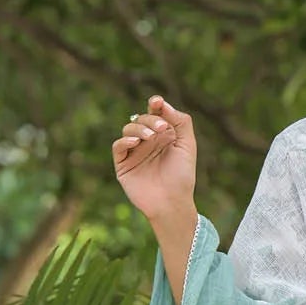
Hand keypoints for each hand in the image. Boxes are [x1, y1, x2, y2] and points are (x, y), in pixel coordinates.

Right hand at [112, 93, 196, 226]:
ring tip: (151, 137)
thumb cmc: (182, 176)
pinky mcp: (123, 164)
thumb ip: (181, 122)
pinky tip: (136, 142)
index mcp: (163, 135)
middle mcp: (147, 141)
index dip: (155, 104)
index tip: (157, 102)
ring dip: (139, 128)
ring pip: (128, 129)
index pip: (155, 113)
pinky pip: (118, 146)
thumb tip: (162, 104)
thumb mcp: (187, 145)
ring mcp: (134, 152)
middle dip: (151, 119)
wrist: (173, 202)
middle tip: (162, 128)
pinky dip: (125, 141)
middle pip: (141, 118)